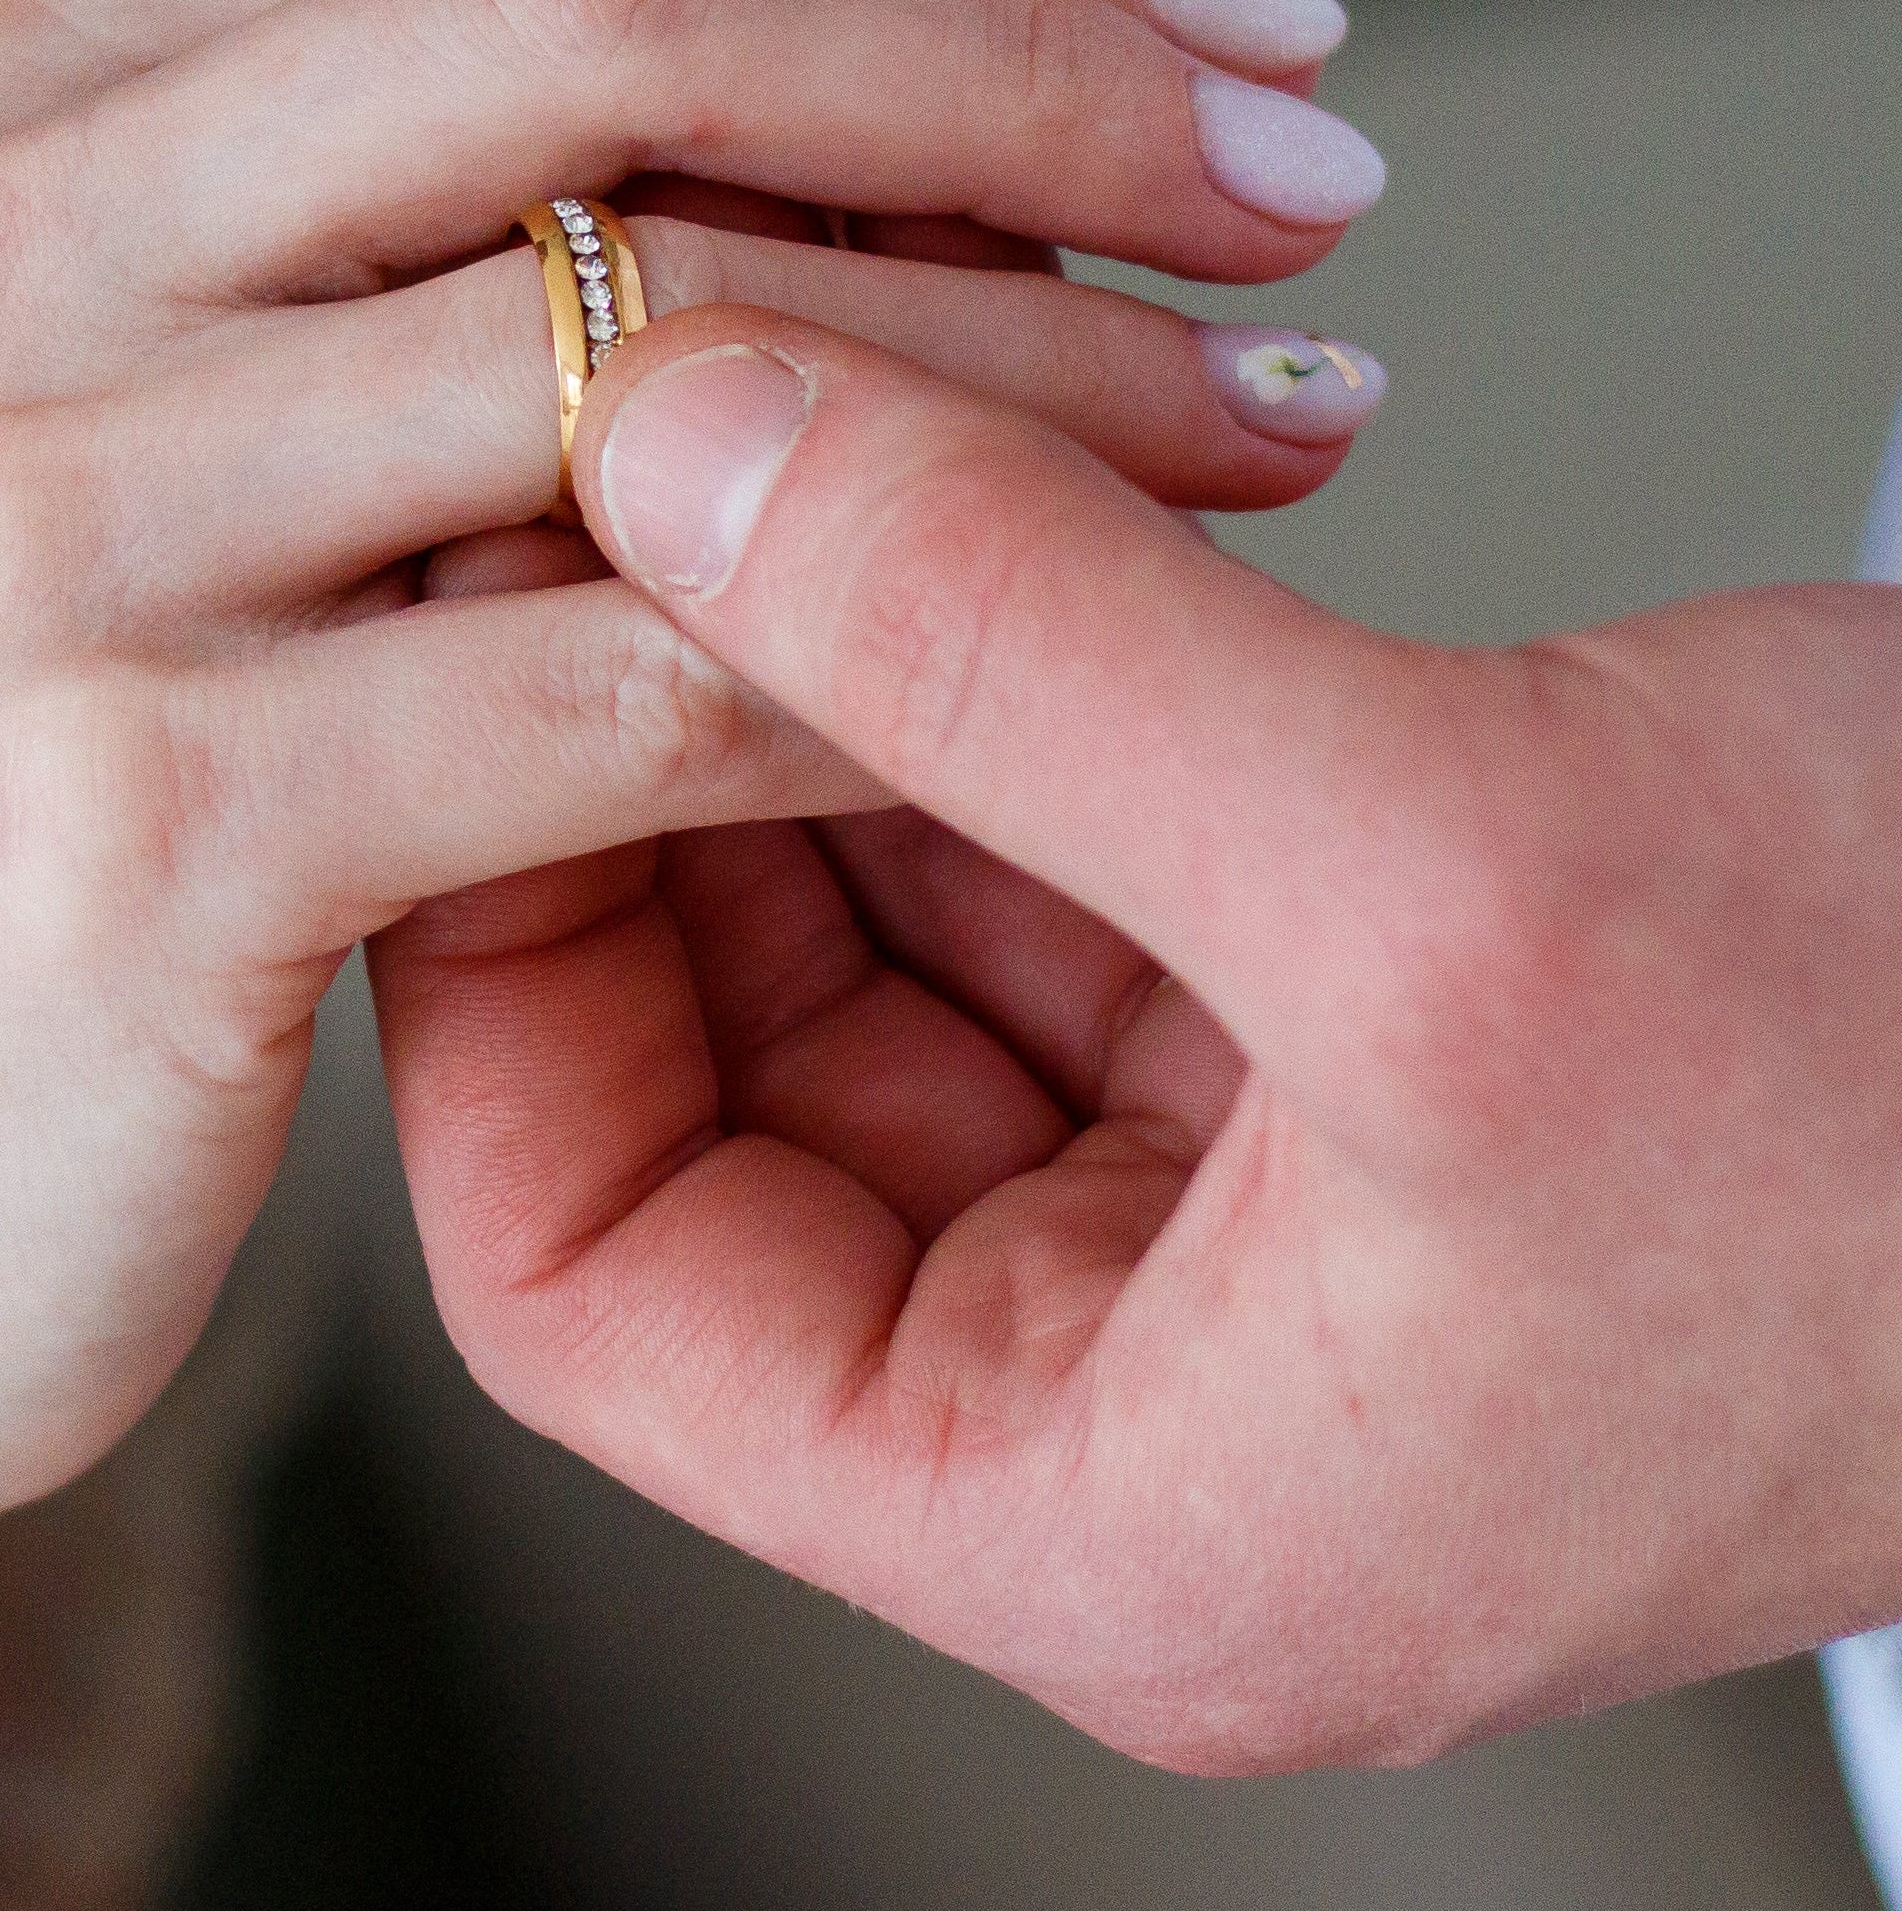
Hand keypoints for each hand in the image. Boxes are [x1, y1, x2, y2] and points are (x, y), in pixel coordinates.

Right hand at [0, 0, 1386, 1597]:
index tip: (1214, 27)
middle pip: (609, 18)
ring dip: (1044, 379)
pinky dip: (910, 680)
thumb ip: (386, 222)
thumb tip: (886, 82)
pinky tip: (1091, 695)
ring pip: (668, 350)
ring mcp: (25, 508)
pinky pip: (640, 693)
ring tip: (1297, 417)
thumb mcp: (129, 418)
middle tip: (1322, 170)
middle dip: (1031, 77)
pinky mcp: (122, 808)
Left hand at [371, 309, 1901, 1766]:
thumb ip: (1017, 655)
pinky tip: (954, 454)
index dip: (482, 957)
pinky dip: (981, 650)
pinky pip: (1047, 839)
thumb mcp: (1456, 877)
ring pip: (873, 920)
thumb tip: (663, 423)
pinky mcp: (1327, 1027)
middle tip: (558, 463)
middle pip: (715, 1070)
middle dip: (636, 755)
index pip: (593, 1282)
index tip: (453, 651)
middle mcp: (1134, 1382)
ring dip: (809, 662)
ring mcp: (1229, 1197)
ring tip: (742, 403)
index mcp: (1116, 1507)